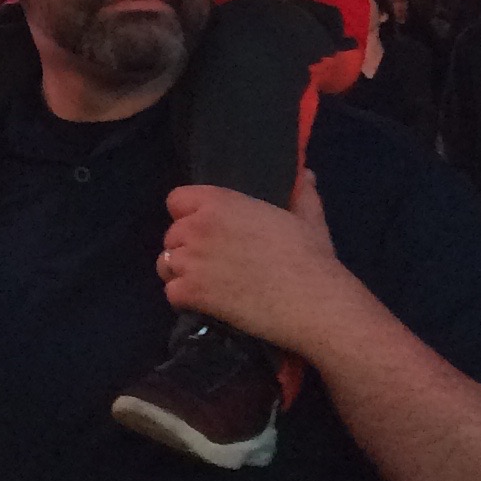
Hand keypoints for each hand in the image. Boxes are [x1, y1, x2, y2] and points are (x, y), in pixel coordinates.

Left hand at [158, 172, 359, 358]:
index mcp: (219, 201)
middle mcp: (198, 226)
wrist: (314, 302)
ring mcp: (192, 260)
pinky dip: (184, 300)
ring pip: (166, 264)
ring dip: (181, 274)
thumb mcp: (307, 217)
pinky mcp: (193, 292)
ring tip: (205, 286)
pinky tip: (204, 306)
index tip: (205, 230)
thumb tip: (305, 174)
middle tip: (211, 265)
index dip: (188, 216)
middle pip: (172, 235)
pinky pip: (172, 294)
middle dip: (187, 248)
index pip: (176, 200)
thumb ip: (300, 193)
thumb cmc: (311, 257)